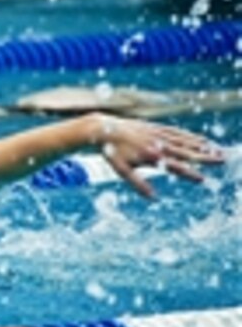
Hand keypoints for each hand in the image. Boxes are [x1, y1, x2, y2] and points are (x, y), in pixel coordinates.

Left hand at [90, 114, 224, 197]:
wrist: (104, 129)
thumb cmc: (112, 153)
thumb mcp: (121, 171)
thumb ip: (138, 184)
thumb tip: (153, 198)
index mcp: (150, 157)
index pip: (174, 167)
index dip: (189, 173)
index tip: (203, 179)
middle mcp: (158, 144)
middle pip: (186, 152)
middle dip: (205, 157)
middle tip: (222, 160)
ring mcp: (159, 134)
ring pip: (185, 141)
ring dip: (202, 146)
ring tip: (218, 151)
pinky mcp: (157, 128)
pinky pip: (178, 132)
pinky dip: (191, 136)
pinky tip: (202, 140)